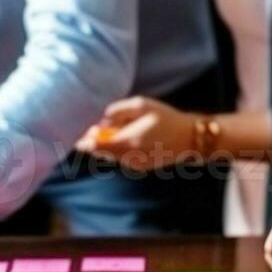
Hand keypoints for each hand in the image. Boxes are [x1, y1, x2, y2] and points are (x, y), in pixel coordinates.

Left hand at [76, 97, 199, 169]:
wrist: (189, 138)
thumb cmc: (165, 117)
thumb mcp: (142, 105)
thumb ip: (118, 110)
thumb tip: (102, 118)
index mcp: (128, 141)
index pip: (97, 146)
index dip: (86, 140)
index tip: (82, 132)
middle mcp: (130, 157)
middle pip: (102, 153)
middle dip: (95, 142)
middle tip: (93, 129)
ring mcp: (135, 164)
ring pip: (111, 156)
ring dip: (107, 146)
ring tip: (113, 131)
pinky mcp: (141, 167)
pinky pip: (122, 159)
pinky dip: (118, 150)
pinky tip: (127, 138)